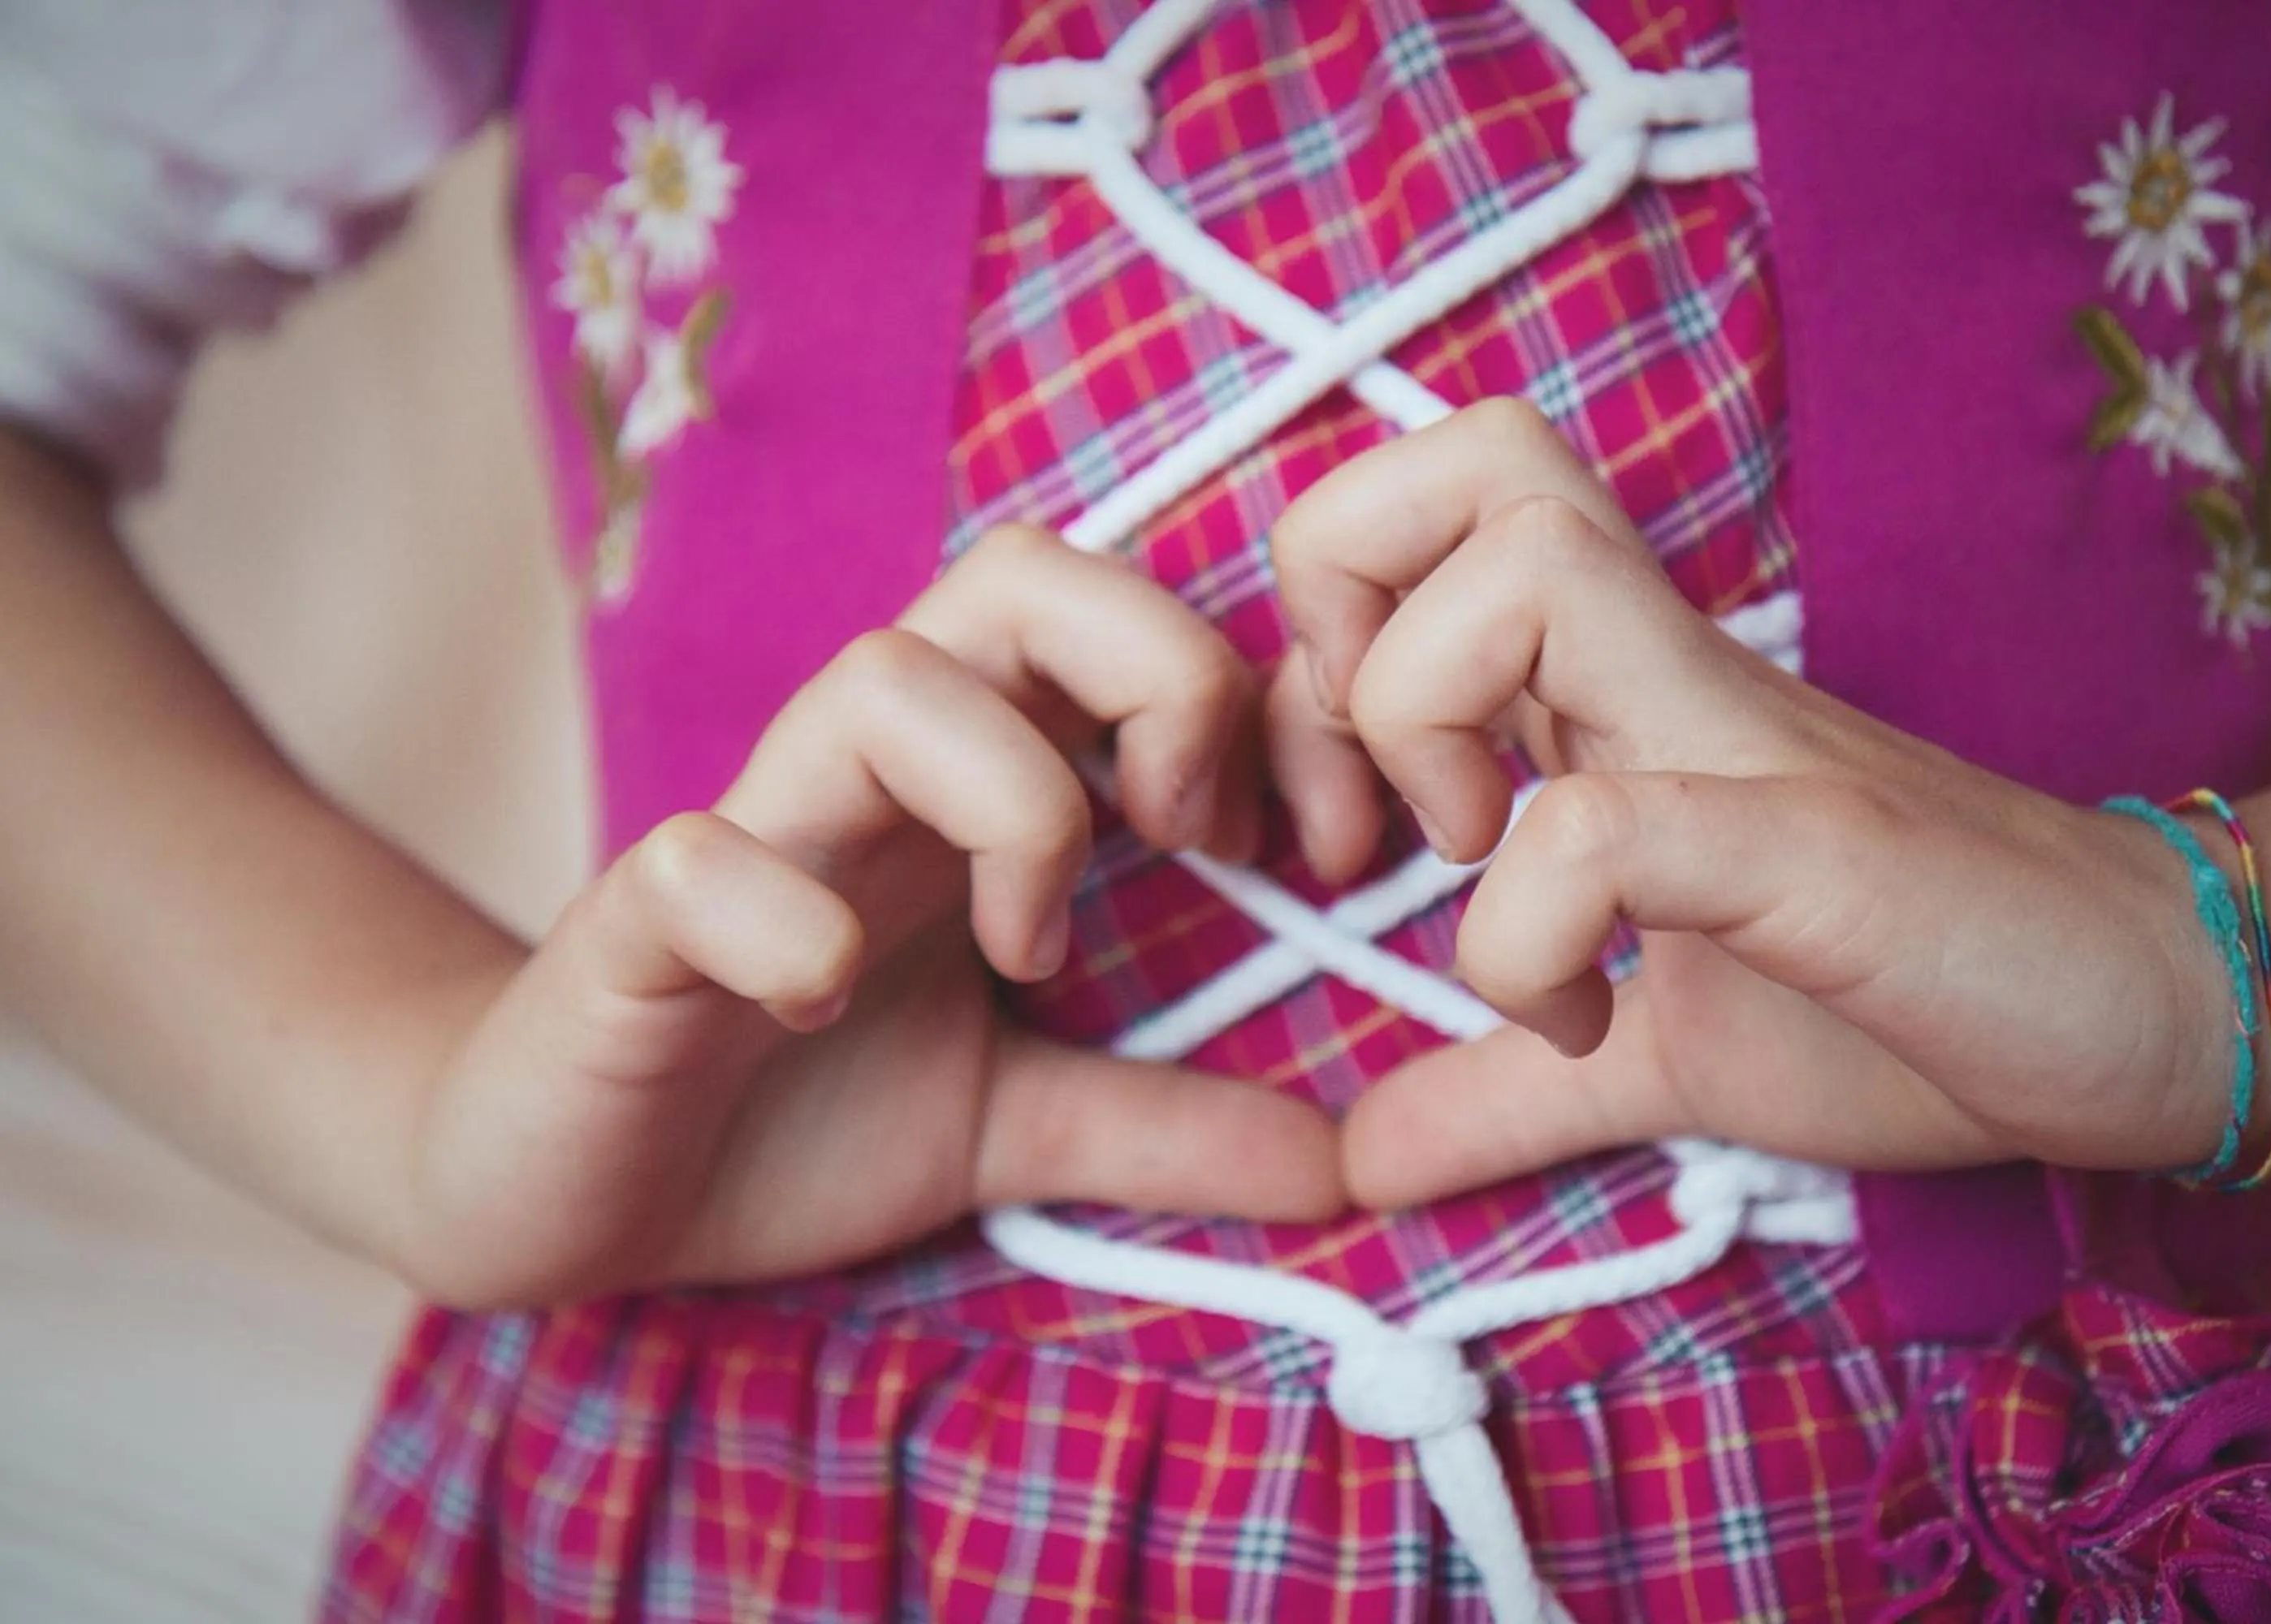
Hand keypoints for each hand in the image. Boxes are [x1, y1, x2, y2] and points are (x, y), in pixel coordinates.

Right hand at [404, 527, 1338, 1306]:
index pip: (1121, 623)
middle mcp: (867, 776)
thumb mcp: (1012, 1126)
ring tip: (1023, 954)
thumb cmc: (784, 1117)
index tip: (1325, 845)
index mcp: (967, 792)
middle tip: (1183, 832)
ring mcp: (750, 837)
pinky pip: (705, 864)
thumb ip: (1163, 1127)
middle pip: (1019, 576)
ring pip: (883, 683)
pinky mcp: (634, 928)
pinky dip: (788, 923)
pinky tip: (824, 1003)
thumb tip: (1345, 1168)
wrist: (562, 1191)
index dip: (1255, 694)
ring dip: (1006, 806)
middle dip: (1151, 670)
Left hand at [1265, 400, 2242, 1208]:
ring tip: (1469, 863)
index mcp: (1621, 687)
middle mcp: (1668, 668)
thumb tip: (1358, 1160)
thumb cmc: (1911, 996)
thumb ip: (1497, 1091)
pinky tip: (1577, 1016)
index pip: (1433, 507)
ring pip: (1525, 561)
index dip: (1323, 627)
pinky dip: (1527, 929)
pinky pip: (1603, 819)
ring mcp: (1739, 738)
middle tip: (1379, 799)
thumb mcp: (1659, 1053)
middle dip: (1342, 597)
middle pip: (1468, 451)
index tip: (1343, 822)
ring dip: (1423, 717)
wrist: (2157, 1005)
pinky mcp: (1811, 846)